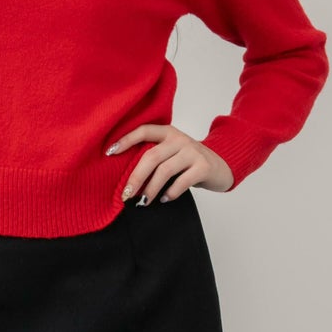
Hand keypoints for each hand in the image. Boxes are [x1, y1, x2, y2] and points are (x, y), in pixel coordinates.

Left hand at [106, 124, 233, 205]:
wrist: (222, 164)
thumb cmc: (188, 160)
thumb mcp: (171, 151)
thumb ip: (154, 154)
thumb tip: (125, 175)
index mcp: (167, 131)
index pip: (143, 130)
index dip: (125, 140)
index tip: (109, 153)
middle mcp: (179, 138)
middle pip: (151, 156)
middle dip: (136, 177)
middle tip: (126, 194)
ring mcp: (192, 151)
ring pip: (165, 170)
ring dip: (151, 189)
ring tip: (143, 201)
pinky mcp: (203, 166)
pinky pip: (182, 181)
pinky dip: (171, 193)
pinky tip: (164, 199)